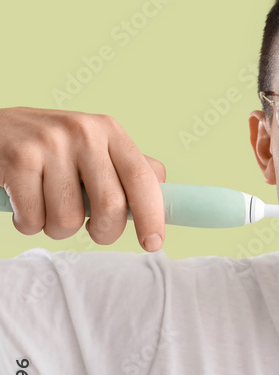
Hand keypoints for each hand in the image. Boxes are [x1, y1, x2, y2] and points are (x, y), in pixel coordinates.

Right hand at [0, 106, 165, 251]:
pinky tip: (24, 204)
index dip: (153, 216)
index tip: (154, 244)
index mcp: (109, 131)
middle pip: (110, 206)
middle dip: (103, 232)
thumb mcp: (92, 145)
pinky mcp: (17, 159)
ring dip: (58, 229)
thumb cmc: (49, 148)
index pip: (144, 179)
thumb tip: (164, 191)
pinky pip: (33, 219)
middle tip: (93, 231)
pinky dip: (29, 225)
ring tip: (49, 209)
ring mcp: (49, 144)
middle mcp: (83, 132)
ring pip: (68, 219)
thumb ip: (125, 167)